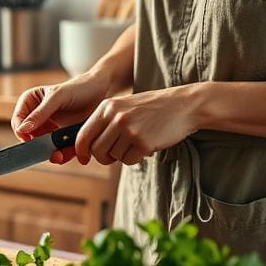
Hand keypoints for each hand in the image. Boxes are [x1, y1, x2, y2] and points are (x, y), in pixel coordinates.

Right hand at [11, 72, 113, 162]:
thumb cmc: (78, 88)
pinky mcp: (62, 138)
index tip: (29, 139)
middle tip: (49, 152)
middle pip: (29, 137)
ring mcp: (50, 128)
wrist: (102, 92)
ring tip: (60, 155)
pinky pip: (58, 149)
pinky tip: (71, 151)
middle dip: (39, 147)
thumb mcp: (57, 98)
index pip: (18, 121)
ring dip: (52, 153)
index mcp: (30, 102)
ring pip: (44, 147)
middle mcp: (37, 117)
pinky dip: (64, 153)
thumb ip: (39, 114)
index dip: (21, 132)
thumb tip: (22, 129)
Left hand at [75, 87, 198, 165]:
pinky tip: (145, 146)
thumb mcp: (123, 107)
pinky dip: (135, 158)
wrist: (184, 105)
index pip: (83, 135)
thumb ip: (104, 123)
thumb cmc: (151, 109)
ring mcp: (130, 130)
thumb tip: (84, 149)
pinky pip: (128, 161)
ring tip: (135, 143)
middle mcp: (116, 118)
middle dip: (103, 157)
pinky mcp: (143, 142)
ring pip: (113, 156)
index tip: (83, 158)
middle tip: (114, 155)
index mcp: (107, 107)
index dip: (81, 150)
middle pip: (96, 150)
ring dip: (122, 155)